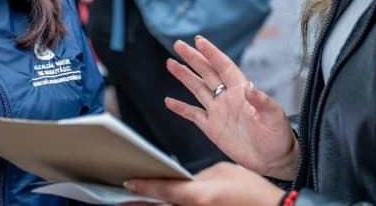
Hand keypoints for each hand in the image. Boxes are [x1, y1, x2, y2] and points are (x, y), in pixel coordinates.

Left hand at [126, 161, 285, 205]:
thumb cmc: (251, 191)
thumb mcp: (222, 172)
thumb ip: (199, 175)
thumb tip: (185, 179)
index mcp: (198, 195)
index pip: (163, 190)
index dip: (143, 186)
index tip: (129, 182)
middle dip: (141, 203)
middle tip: (124, 200)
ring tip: (140, 201)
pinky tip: (166, 202)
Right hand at [164, 36, 297, 178]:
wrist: (273, 160)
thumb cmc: (278, 136)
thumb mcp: (274, 117)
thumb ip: (261, 101)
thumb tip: (250, 86)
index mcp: (242, 91)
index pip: (224, 66)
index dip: (212, 53)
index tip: (199, 41)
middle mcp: (228, 98)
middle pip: (207, 73)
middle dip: (193, 58)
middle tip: (179, 45)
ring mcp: (219, 112)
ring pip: (198, 89)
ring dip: (184, 77)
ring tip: (171, 63)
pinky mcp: (213, 128)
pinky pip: (193, 115)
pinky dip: (181, 108)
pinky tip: (169, 101)